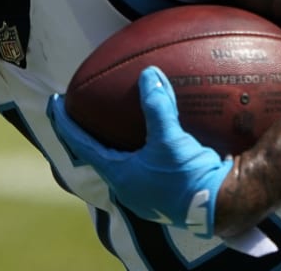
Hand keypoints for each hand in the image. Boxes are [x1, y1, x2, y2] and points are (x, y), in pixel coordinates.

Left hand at [47, 66, 230, 238]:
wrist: (226, 206)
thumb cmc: (191, 179)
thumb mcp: (170, 141)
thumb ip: (157, 107)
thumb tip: (149, 74)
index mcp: (119, 176)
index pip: (81, 145)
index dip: (66, 124)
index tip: (54, 104)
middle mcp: (127, 187)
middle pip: (98, 155)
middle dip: (87, 134)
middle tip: (79, 113)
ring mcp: (146, 192)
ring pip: (121, 162)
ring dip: (113, 142)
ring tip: (109, 123)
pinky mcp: (165, 191)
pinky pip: (144, 164)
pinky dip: (139, 147)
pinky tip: (148, 137)